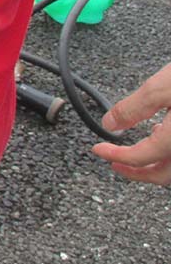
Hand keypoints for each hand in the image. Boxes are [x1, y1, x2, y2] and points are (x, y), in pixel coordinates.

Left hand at [92, 62, 170, 184]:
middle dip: (137, 173)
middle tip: (116, 163)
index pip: (142, 158)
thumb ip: (133, 108)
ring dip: (159, 167)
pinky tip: (165, 139)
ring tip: (139, 155)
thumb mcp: (161, 87)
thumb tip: (111, 123)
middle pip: (164, 175)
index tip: (100, 149)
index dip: (116, 155)